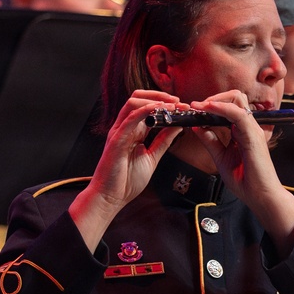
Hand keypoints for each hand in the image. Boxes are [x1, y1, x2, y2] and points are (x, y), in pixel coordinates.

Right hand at [69, 90, 183, 250]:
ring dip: (154, 100)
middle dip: (160, 96)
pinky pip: (129, 119)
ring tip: (172, 105)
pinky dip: (144, 111)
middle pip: (138, 99)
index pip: (147, 107)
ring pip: (133, 103)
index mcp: (133, 131)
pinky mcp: (116, 140)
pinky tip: (158, 109)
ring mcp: (119, 132)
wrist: (112, 197)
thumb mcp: (152, 157)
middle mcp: (125, 127)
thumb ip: (163, 141)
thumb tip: (178, 126)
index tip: (182, 106)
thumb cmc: (127, 180)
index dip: (164, 103)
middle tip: (178, 102)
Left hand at [194, 91, 293, 255]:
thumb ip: (210, 141)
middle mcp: (248, 126)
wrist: (260, 196)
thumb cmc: (245, 181)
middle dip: (213, 97)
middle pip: (234, 97)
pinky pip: (237, 113)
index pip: (229, 106)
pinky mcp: (253, 135)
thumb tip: (196, 126)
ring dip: (215, 100)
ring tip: (199, 107)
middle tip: (196, 107)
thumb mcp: (221, 157)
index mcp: (242, 131)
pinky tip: (208, 108)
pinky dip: (221, 108)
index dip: (211, 105)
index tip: (194, 110)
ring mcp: (252, 129)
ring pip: (236, 99)